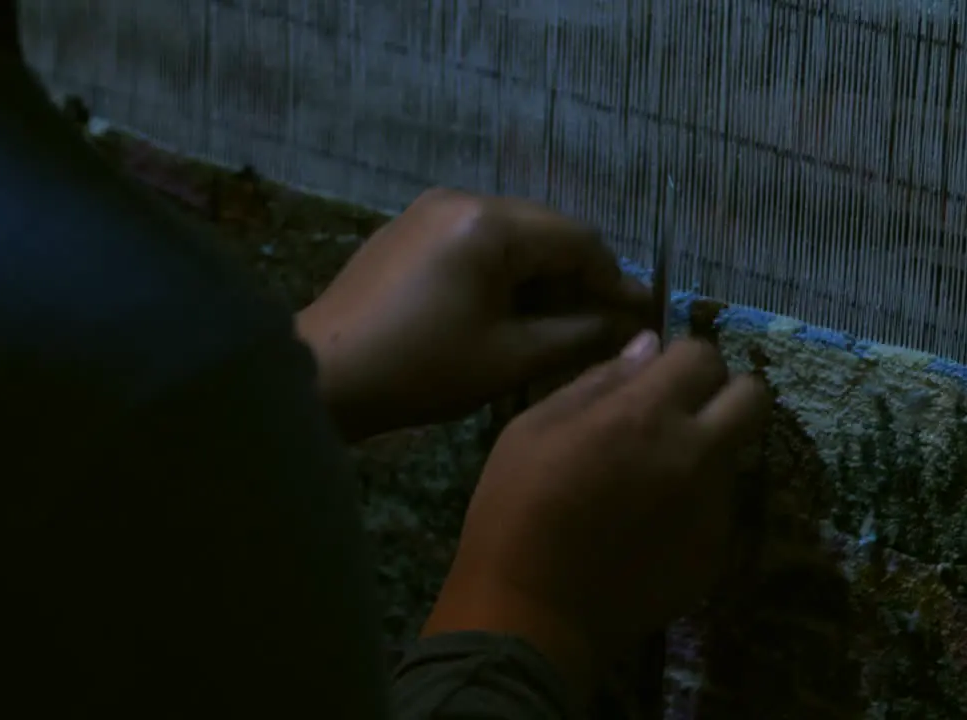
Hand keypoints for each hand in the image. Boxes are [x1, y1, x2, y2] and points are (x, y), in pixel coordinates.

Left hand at [296, 188, 648, 438]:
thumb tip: (629, 326)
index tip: (641, 316)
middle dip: (581, 276)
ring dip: (544, 275)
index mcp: (490, 224)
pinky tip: (515, 311)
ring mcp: (431, 210)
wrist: (324, 374)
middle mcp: (463, 199)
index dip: (615, 279)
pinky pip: (478, 242)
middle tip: (608, 322)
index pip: (579, 240)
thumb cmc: (422, 369)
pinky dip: (506, 272)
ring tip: (565, 323)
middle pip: (546, 231)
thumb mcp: (511, 358)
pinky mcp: (410, 230)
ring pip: (513, 236)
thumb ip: (578, 335)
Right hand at [421, 332, 769, 697]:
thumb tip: (647, 348)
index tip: (660, 375)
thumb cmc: (516, 510)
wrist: (531, 613)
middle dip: (725, 392)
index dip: (683, 358)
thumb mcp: (534, 427)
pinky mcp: (715, 552)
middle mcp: (696, 453)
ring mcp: (712, 507)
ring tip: (651, 480)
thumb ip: (598, 381)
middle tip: (684, 411)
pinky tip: (648, 525)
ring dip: (705, 450)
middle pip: (753, 398)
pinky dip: (693, 503)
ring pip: (734, 454)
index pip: (704, 355)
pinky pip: (718, 507)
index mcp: (647, 414)